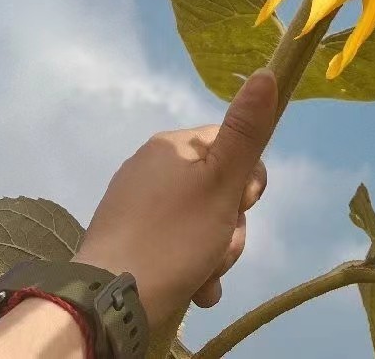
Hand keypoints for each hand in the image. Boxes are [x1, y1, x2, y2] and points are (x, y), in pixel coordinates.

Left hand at [71, 68, 277, 328]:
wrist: (108, 303)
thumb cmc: (174, 236)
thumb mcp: (222, 182)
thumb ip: (247, 131)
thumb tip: (266, 72)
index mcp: (172, 146)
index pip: (231, 144)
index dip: (248, 177)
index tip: (245, 204)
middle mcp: (151, 167)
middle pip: (217, 186)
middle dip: (230, 222)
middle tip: (222, 245)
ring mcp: (135, 205)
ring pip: (200, 218)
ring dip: (215, 248)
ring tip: (206, 274)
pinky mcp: (127, 239)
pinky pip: (175, 242)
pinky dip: (191, 263)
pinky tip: (197, 287)